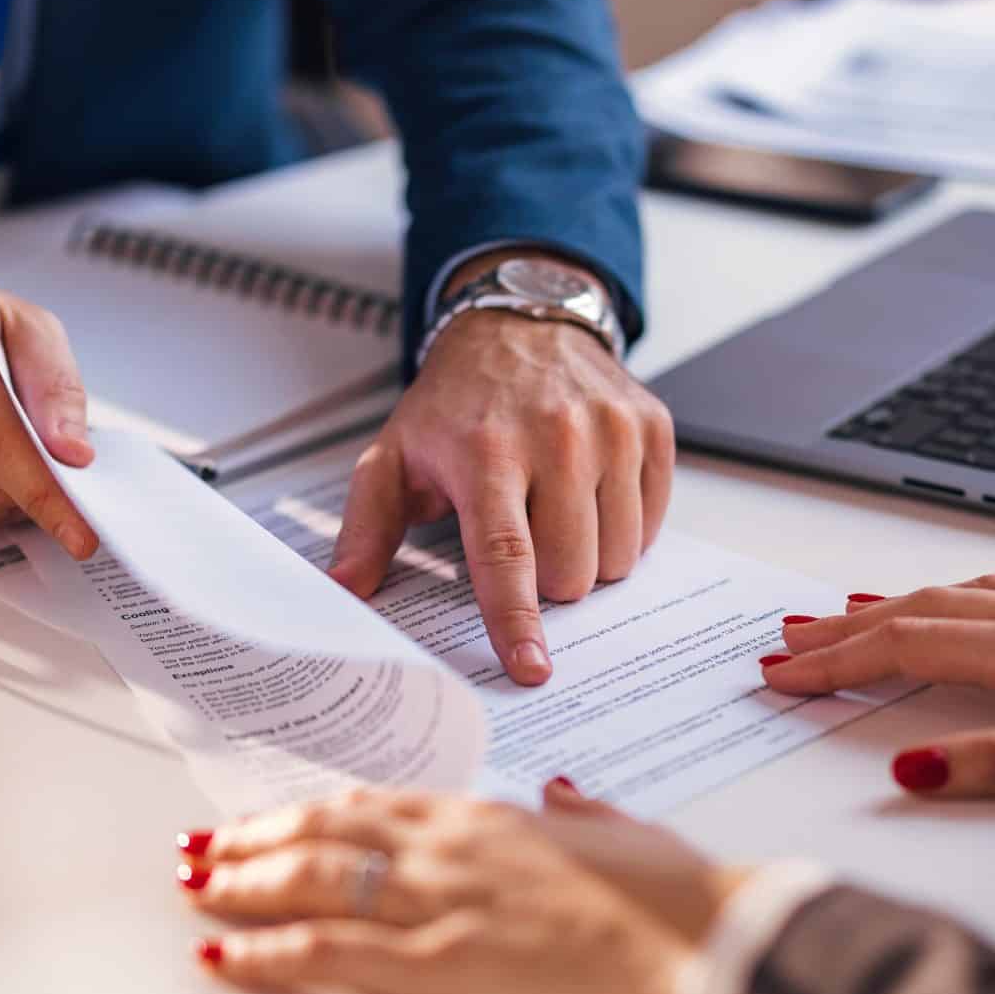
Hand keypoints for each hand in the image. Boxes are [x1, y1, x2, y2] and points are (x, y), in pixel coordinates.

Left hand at [177, 782, 749, 993]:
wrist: (711, 953)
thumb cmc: (685, 906)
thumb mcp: (632, 838)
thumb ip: (586, 817)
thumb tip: (565, 797)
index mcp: (495, 819)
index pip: (375, 806)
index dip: (312, 813)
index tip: (272, 820)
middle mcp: (454, 848)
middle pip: (326, 834)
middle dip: (254, 842)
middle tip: (202, 850)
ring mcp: (442, 903)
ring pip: (312, 881)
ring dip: (241, 885)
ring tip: (195, 890)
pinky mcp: (442, 965)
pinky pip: (330, 953)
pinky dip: (267, 953)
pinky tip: (226, 955)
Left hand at [326, 259, 673, 686]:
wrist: (520, 325)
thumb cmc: (455, 403)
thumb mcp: (394, 456)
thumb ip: (366, 528)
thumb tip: (342, 591)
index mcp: (486, 451)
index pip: (506, 554)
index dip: (516, 620)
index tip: (530, 668)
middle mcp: (557, 437)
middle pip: (570, 571)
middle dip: (547, 583)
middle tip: (523, 540)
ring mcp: (612, 429)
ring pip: (617, 557)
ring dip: (587, 558)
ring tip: (555, 513)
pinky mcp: (651, 426)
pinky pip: (652, 523)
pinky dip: (622, 526)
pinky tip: (591, 493)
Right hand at [763, 574, 994, 797]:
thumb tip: (909, 771)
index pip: (912, 647)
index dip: (840, 660)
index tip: (781, 674)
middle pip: (925, 609)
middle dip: (846, 628)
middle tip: (781, 644)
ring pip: (965, 591)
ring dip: (895, 604)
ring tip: (842, 615)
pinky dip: (960, 595)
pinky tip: (962, 598)